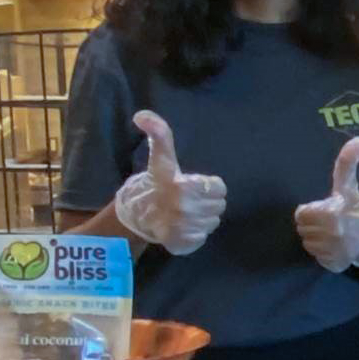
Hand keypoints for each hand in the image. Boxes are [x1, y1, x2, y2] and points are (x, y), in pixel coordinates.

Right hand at [114, 111, 226, 254]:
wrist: (139, 213)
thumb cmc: (156, 182)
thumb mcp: (161, 157)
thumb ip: (159, 134)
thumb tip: (142, 115)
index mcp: (182, 186)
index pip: (219, 187)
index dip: (209, 185)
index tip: (192, 185)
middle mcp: (183, 208)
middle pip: (219, 205)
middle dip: (207, 201)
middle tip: (189, 199)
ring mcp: (183, 228)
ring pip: (213, 221)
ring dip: (203, 217)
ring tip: (185, 212)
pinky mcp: (182, 244)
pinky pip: (203, 238)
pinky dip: (196, 234)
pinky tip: (183, 226)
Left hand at [295, 138, 358, 272]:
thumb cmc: (358, 208)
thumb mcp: (350, 186)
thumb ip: (347, 165)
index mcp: (332, 214)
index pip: (302, 213)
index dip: (311, 210)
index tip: (325, 208)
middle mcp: (331, 233)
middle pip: (302, 226)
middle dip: (312, 222)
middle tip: (327, 219)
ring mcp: (332, 250)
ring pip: (306, 241)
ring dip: (315, 236)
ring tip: (331, 232)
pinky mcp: (332, 262)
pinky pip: (314, 255)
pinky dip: (320, 250)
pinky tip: (332, 245)